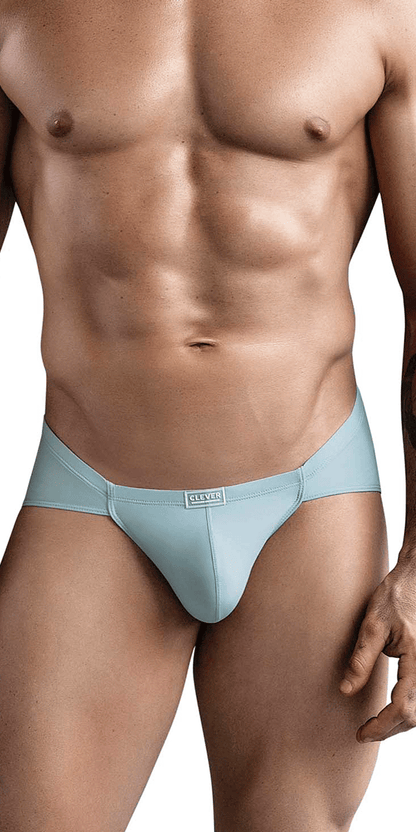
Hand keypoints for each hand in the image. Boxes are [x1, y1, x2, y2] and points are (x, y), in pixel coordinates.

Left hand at [339, 558, 415, 742]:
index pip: (402, 707)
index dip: (381, 726)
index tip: (361, 733)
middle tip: (364, 733)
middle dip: (390, 729)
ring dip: (400, 721)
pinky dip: (408, 707)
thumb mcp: (373, 624)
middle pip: (415, 714)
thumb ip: (361, 659)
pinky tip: (391, 708)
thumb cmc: (396, 596)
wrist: (415, 579)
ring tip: (375, 724)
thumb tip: (346, 690)